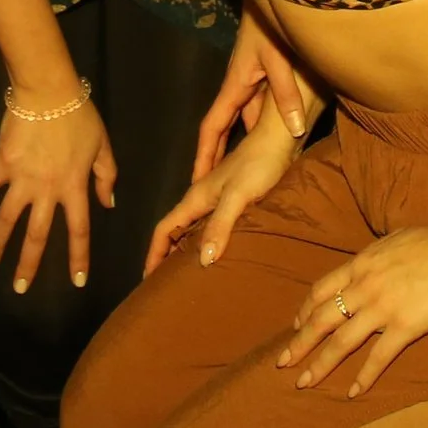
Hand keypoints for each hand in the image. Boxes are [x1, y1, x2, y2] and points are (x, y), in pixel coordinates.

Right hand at [0, 95, 116, 294]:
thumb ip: (106, 176)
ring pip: (8, 218)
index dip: (78, 258)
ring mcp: (22, 178)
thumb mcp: (102, 145)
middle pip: (37, 234)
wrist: (48, 92)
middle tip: (20, 288)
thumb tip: (108, 204)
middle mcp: (47, 190)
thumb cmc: (80, 116)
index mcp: (74, 187)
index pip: (78, 230)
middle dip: (28, 264)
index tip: (77, 281)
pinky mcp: (2, 163)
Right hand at [148, 104, 299, 274]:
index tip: (147, 279)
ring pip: (194, 230)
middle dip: (166, 256)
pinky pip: (214, 228)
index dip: (154, 252)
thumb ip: (220, 225)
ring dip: (187, 251)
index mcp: (197, 197)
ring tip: (189, 277)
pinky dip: (209, 244)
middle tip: (165, 286)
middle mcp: (203, 199)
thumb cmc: (259, 165)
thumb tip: (202, 260)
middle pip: (176, 230)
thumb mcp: (238, 196)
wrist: (280, 141)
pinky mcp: (236, 202)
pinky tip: (219, 257)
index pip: (165, 228)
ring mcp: (219, 200)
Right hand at [192, 13, 309, 181]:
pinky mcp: (268, 72)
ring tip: (253, 171)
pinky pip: (265, 105)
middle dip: (221, 157)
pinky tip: (284, 136)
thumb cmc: (272, 23)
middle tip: (220, 188)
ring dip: (249, 140)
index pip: (213, 128)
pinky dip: (269, 123)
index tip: (195, 182)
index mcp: (234, 85)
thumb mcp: (280, 60)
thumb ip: (286, 94)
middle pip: (227, 128)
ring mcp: (253, 79)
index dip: (204, 156)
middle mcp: (240, 85)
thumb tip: (294, 131)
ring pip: (249, 117)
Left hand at [279, 221, 427, 396]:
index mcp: (361, 264)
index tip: (296, 325)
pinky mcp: (404, 326)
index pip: (322, 289)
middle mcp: (363, 287)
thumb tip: (376, 258)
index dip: (305, 309)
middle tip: (282, 363)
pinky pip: (377, 357)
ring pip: (340, 342)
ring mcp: (381, 308)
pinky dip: (363, 377)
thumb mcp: (396, 239)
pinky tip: (352, 393)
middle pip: (321, 318)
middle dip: (299, 343)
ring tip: (304, 382)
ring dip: (319, 365)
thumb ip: (379, 254)